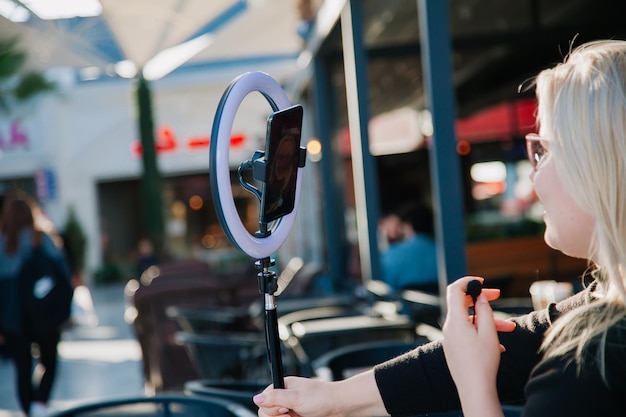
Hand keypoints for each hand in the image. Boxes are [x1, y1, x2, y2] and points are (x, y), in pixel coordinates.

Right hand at [254, 377, 339, 416]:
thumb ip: (276, 398)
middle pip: (266, 413)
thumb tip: (256, 398)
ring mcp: (289, 409)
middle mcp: (283, 398)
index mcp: (282, 387)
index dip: (271, 408)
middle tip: (291, 414)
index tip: (284, 409)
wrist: (340, 407)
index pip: (263, 401)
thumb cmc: (322, 398)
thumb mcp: (297, 397)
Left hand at [442, 276, 504, 416]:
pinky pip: (468, 334)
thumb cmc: (483, 361)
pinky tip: (499, 344)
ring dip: (488, 321)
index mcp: (455, 320)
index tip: (482, 282)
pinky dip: (482, 333)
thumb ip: (484, 310)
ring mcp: (451, 338)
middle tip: (497, 295)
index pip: (455, 290)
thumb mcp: (488, 332)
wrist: (474, 389)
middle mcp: (449, 327)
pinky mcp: (454, 348)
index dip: (468, 282)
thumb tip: (480, 296)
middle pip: (462, 304)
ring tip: (510, 328)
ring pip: (469, 321)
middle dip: (481, 299)